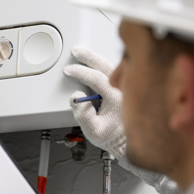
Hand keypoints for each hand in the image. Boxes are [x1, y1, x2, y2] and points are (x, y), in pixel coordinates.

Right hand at [64, 46, 180, 193]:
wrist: (124, 141)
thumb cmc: (111, 137)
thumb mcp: (94, 131)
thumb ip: (83, 116)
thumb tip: (77, 97)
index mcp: (116, 98)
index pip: (97, 79)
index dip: (80, 73)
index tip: (69, 71)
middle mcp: (123, 90)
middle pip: (105, 66)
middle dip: (89, 57)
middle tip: (76, 52)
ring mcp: (124, 87)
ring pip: (110, 66)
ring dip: (95, 59)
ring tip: (81, 53)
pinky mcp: (123, 88)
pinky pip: (113, 71)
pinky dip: (102, 65)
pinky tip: (93, 63)